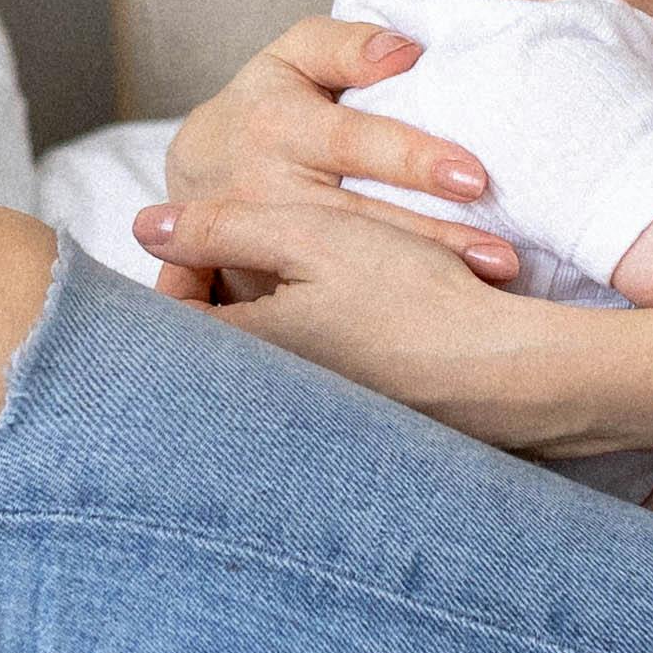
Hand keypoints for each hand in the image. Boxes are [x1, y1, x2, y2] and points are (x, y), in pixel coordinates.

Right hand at [138, 15, 520, 303]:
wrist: (191, 176)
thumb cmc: (265, 107)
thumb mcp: (292, 58)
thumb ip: (346, 45)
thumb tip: (406, 52)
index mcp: (277, 125)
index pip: (352, 141)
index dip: (411, 159)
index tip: (475, 178)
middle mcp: (263, 190)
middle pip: (357, 219)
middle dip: (432, 239)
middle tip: (502, 257)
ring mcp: (257, 250)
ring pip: (342, 267)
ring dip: (417, 280)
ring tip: (487, 289)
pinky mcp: (260, 291)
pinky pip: (322, 302)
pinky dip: (379, 311)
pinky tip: (434, 316)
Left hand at [147, 182, 652, 457]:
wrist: (508, 373)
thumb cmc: (411, 300)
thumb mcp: (311, 237)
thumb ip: (222, 228)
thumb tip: (143, 224)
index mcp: (241, 354)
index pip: (163, 321)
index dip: (169, 275)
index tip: (192, 242)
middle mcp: (261, 401)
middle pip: (206, 349)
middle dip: (210, 298)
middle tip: (232, 260)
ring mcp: (306, 422)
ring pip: (255, 365)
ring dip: (261, 321)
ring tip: (294, 284)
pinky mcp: (348, 428)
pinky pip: (300, 387)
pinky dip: (306, 350)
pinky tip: (344, 319)